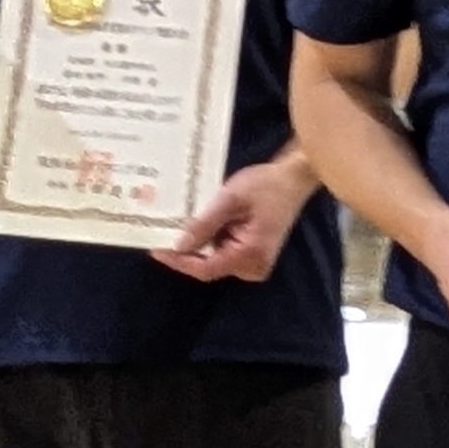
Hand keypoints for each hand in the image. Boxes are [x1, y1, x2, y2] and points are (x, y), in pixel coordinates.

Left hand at [151, 155, 315, 282]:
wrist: (292, 178)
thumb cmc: (266, 185)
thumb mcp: (231, 199)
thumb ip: (204, 224)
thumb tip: (178, 245)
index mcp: (250, 256)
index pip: (205, 269)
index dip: (178, 261)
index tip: (155, 248)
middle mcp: (252, 267)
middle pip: (207, 266)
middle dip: (184, 251)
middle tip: (159, 233)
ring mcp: (253, 263)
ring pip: (213, 259)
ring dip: (195, 243)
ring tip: (172, 226)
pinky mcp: (250, 254)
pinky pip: (222, 252)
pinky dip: (207, 239)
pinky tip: (195, 224)